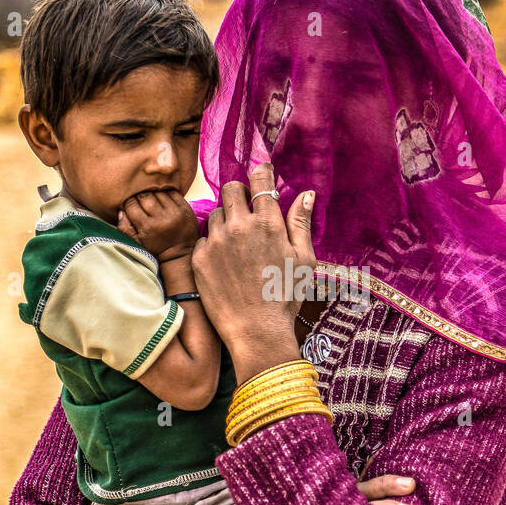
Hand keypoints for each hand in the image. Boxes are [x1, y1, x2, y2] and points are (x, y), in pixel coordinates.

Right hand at [117, 189, 199, 261]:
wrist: (180, 255)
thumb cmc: (156, 249)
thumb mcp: (137, 244)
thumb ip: (125, 228)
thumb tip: (120, 210)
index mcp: (147, 227)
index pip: (130, 204)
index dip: (128, 202)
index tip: (130, 204)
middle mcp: (162, 218)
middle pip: (144, 195)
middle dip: (139, 196)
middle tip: (141, 201)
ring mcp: (175, 212)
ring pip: (158, 191)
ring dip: (153, 193)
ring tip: (152, 199)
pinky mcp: (185, 208)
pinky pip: (172, 191)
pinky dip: (165, 193)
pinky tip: (163, 199)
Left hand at [192, 163, 316, 381]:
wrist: (257, 331)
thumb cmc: (285, 297)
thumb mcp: (304, 260)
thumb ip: (301, 223)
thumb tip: (306, 193)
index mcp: (267, 223)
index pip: (260, 181)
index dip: (262, 173)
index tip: (262, 173)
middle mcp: (238, 226)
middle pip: (230, 189)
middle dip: (239, 192)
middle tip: (246, 207)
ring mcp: (215, 242)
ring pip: (215, 213)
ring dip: (226, 219)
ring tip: (237, 240)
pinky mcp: (199, 259)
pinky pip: (203, 239)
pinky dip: (213, 244)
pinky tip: (225, 261)